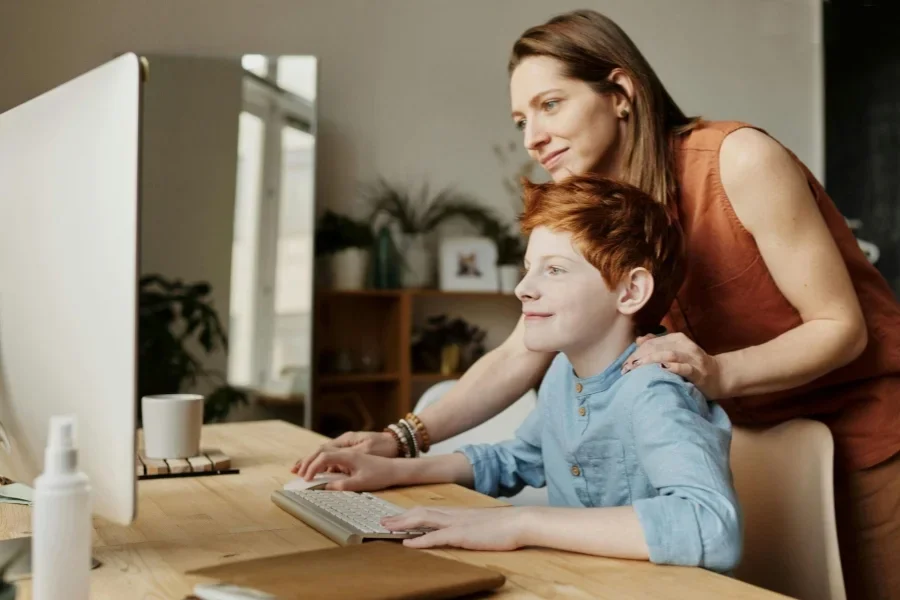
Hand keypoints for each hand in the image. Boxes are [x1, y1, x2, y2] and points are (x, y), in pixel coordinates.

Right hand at [293, 450, 398, 491]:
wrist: (395, 467)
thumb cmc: (380, 474)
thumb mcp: (362, 482)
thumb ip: (343, 485)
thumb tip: (325, 487)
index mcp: (349, 453)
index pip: (324, 456)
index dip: (313, 466)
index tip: (306, 479)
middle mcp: (347, 448)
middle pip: (321, 451)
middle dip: (307, 461)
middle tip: (294, 472)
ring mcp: (348, 450)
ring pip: (325, 452)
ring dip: (312, 460)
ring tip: (299, 469)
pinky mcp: (349, 455)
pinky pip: (331, 456)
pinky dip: (320, 462)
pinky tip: (315, 470)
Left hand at [383, 506, 528, 550]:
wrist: (520, 522)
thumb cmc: (506, 525)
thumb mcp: (483, 523)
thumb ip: (469, 525)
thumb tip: (462, 530)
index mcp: (458, 512)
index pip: (429, 510)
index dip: (410, 513)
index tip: (397, 516)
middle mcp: (454, 514)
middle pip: (420, 512)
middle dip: (400, 517)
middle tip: (383, 521)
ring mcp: (457, 523)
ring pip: (423, 520)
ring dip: (404, 524)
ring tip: (387, 528)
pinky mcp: (462, 535)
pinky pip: (436, 537)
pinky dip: (420, 540)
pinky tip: (408, 544)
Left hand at [621, 332, 725, 398]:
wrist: (719, 376)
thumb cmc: (692, 365)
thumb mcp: (675, 351)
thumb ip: (658, 345)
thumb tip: (639, 340)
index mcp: (677, 339)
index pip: (651, 342)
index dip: (636, 353)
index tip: (624, 365)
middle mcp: (684, 345)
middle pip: (657, 347)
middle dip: (639, 357)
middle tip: (626, 369)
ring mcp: (692, 358)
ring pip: (669, 354)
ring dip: (651, 360)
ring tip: (637, 368)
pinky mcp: (698, 372)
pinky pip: (685, 368)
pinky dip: (673, 368)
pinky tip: (662, 369)